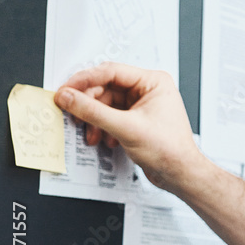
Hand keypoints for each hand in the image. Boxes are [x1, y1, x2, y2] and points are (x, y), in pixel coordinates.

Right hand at [54, 62, 204, 192]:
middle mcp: (148, 89)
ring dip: (94, 119)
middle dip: (88, 104)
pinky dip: (103, 127)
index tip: (65, 90)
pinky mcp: (135, 118)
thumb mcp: (125, 127)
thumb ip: (92, 111)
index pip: (111, 71)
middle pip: (105, 87)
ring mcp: (141, 104)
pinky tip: (106, 139)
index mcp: (153, 82)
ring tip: (92, 133)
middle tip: (72, 113)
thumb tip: (69, 97)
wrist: (179, 173)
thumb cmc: (169, 149)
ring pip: (105, 103)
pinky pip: (110, 115)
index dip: (84, 80)